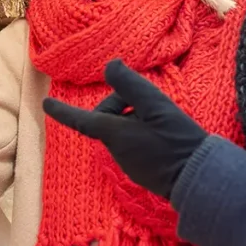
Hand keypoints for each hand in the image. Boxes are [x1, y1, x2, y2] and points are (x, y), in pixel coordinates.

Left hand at [43, 59, 207, 198]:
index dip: (62, 110)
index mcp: (114, 134)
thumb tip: (110, 66)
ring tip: (164, 121)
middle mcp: (116, 151)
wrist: (199, 178)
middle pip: (108, 118)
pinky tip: (167, 136)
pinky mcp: (142, 171)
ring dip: (137, 119)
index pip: (81, 119)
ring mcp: (129, 164)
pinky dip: (145, 134)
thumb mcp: (155, 104)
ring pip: (123, 130)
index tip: (45, 104)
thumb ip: (130, 84)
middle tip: (153, 104)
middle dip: (123, 104)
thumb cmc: (177, 140)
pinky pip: (135, 144)